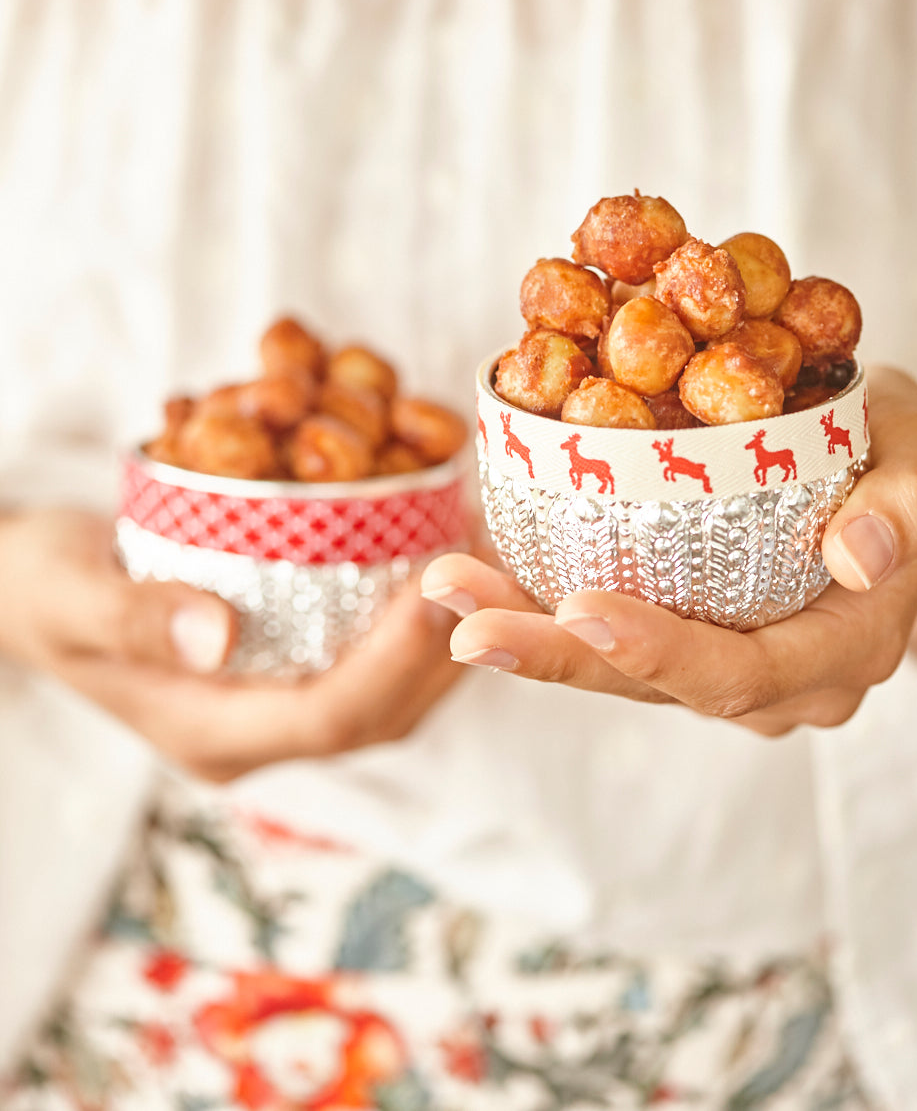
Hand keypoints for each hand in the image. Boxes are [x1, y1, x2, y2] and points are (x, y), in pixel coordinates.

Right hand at [0, 508, 460, 779]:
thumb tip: (217, 634)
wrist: (33, 592)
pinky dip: (423, 616)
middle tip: (494, 570)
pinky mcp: (290, 668)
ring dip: (451, 635)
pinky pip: (375, 655)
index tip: (442, 587)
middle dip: (447, 648)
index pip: (330, 716)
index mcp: (208, 732)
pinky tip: (449, 557)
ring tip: (496, 563)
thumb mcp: (70, 595)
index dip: (396, 660)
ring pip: (393, 692)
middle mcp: (255, 733)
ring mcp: (275, 706)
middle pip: (381, 713)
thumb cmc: (42, 588)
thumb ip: (135, 619)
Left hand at [421, 367, 916, 735]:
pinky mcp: (690, 634)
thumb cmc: (913, 464)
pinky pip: (613, 633)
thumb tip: (857, 554)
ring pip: (617, 666)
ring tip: (446, 587)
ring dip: (527, 630)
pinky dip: (542, 605)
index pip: (738, 671)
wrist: (902, 483)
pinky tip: (476, 574)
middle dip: (552, 658)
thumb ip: (908, 508)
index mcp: (837, 651)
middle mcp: (776, 682)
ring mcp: (727, 663)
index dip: (657, 651)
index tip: (579, 609)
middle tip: (464, 622)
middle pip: (653, 684)